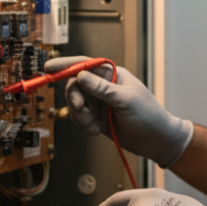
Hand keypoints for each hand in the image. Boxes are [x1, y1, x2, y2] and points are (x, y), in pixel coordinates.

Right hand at [45, 56, 193, 167]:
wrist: (156, 141)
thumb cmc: (149, 116)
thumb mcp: (126, 100)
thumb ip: (102, 89)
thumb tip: (81, 76)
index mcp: (112, 75)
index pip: (85, 64)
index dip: (66, 64)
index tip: (49, 68)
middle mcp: (103, 86)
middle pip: (75, 84)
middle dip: (74, 98)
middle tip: (80, 109)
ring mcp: (99, 102)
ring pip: (74, 103)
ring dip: (79, 116)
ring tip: (92, 125)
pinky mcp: (96, 118)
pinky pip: (79, 118)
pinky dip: (82, 125)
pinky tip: (94, 131)